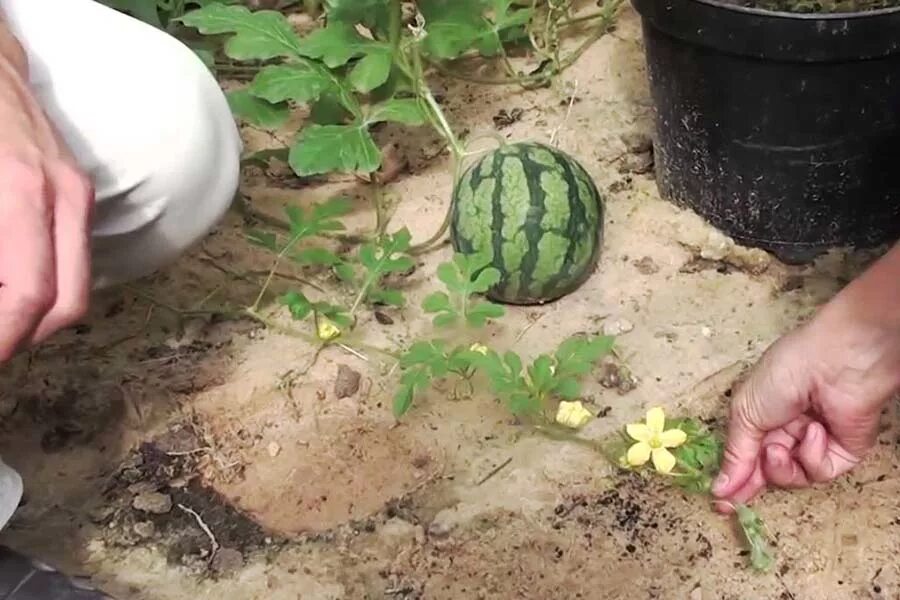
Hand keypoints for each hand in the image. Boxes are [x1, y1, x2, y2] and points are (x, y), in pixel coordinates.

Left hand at [0, 42, 94, 361]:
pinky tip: (7, 287)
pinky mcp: (76, 191)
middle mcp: (64, 199)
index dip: (5, 339)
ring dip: (31, 317)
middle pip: (66, 305)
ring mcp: (77, 194)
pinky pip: (69, 260)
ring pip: (72, 286)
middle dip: (23, 340)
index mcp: (23, 195)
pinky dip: (39, 287)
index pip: (30, 295)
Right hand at [712, 250, 899, 508]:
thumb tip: (719, 488)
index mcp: (762, 416)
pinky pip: (819, 472)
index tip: (720, 500)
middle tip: (736, 499)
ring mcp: (815, 443)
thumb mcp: (745, 412)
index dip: (734, 478)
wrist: (834, 363)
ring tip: (781, 445)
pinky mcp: (843, 453)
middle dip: (753, 481)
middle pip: (767, 472)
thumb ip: (735, 455)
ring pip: (791, 477)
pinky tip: (814, 432)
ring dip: (781, 465)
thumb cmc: (786, 372)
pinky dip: (812, 455)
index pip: (746, 455)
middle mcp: (788, 432)